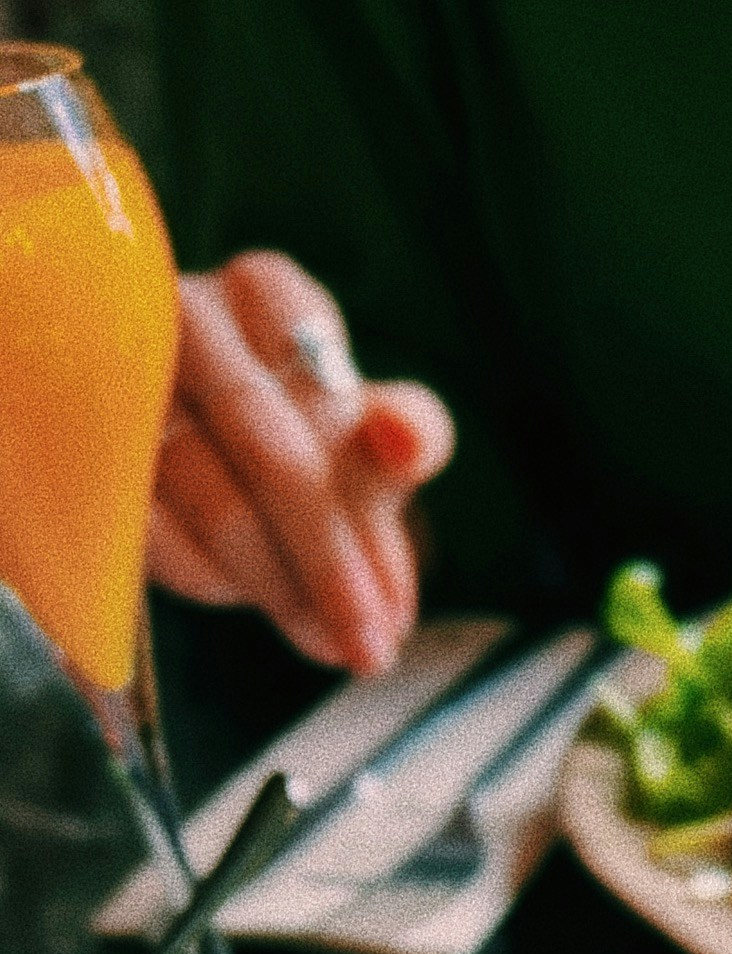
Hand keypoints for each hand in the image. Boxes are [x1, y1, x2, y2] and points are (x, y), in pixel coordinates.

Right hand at [147, 251, 454, 675]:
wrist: (215, 461)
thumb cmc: (305, 438)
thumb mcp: (370, 439)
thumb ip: (411, 433)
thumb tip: (404, 440)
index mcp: (268, 295)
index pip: (327, 394)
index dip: (368, 502)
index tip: (396, 597)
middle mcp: (185, 316)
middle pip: (270, 450)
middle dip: (330, 565)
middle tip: (371, 648)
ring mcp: (125, 380)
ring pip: (213, 501)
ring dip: (278, 586)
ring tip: (327, 637)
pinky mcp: (86, 450)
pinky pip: (155, 534)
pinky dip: (210, 580)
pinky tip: (245, 596)